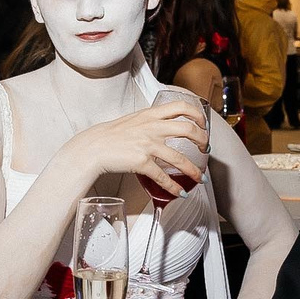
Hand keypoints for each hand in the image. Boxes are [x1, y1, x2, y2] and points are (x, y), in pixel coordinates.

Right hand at [68, 100, 207, 195]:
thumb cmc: (112, 135)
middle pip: (188, 130)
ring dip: (194, 171)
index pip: (181, 106)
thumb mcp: (134, 120)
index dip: (197, 114)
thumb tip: (166, 125)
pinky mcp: (141, 162)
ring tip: (201, 178)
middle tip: (205, 149)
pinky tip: (179, 192)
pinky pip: (162, 177)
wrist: (94, 147)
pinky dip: (173, 187)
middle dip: (203, 141)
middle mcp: (152, 127)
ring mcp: (148, 145)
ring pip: (180, 158)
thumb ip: (151, 121)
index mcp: (151, 115)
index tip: (202, 123)